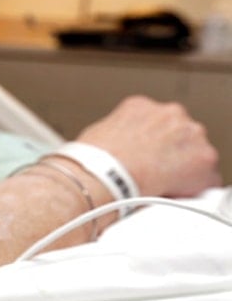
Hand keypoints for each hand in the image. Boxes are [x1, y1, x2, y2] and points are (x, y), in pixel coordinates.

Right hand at [75, 95, 220, 198]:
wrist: (105, 175)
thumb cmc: (93, 159)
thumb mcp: (99, 133)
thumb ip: (120, 134)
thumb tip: (120, 149)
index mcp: (142, 105)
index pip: (157, 122)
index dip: (152, 143)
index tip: (147, 156)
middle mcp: (171, 113)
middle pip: (180, 134)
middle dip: (171, 152)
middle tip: (155, 172)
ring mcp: (191, 133)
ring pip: (197, 154)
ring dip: (184, 168)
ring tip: (162, 185)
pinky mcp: (204, 158)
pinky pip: (207, 178)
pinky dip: (195, 188)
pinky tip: (174, 195)